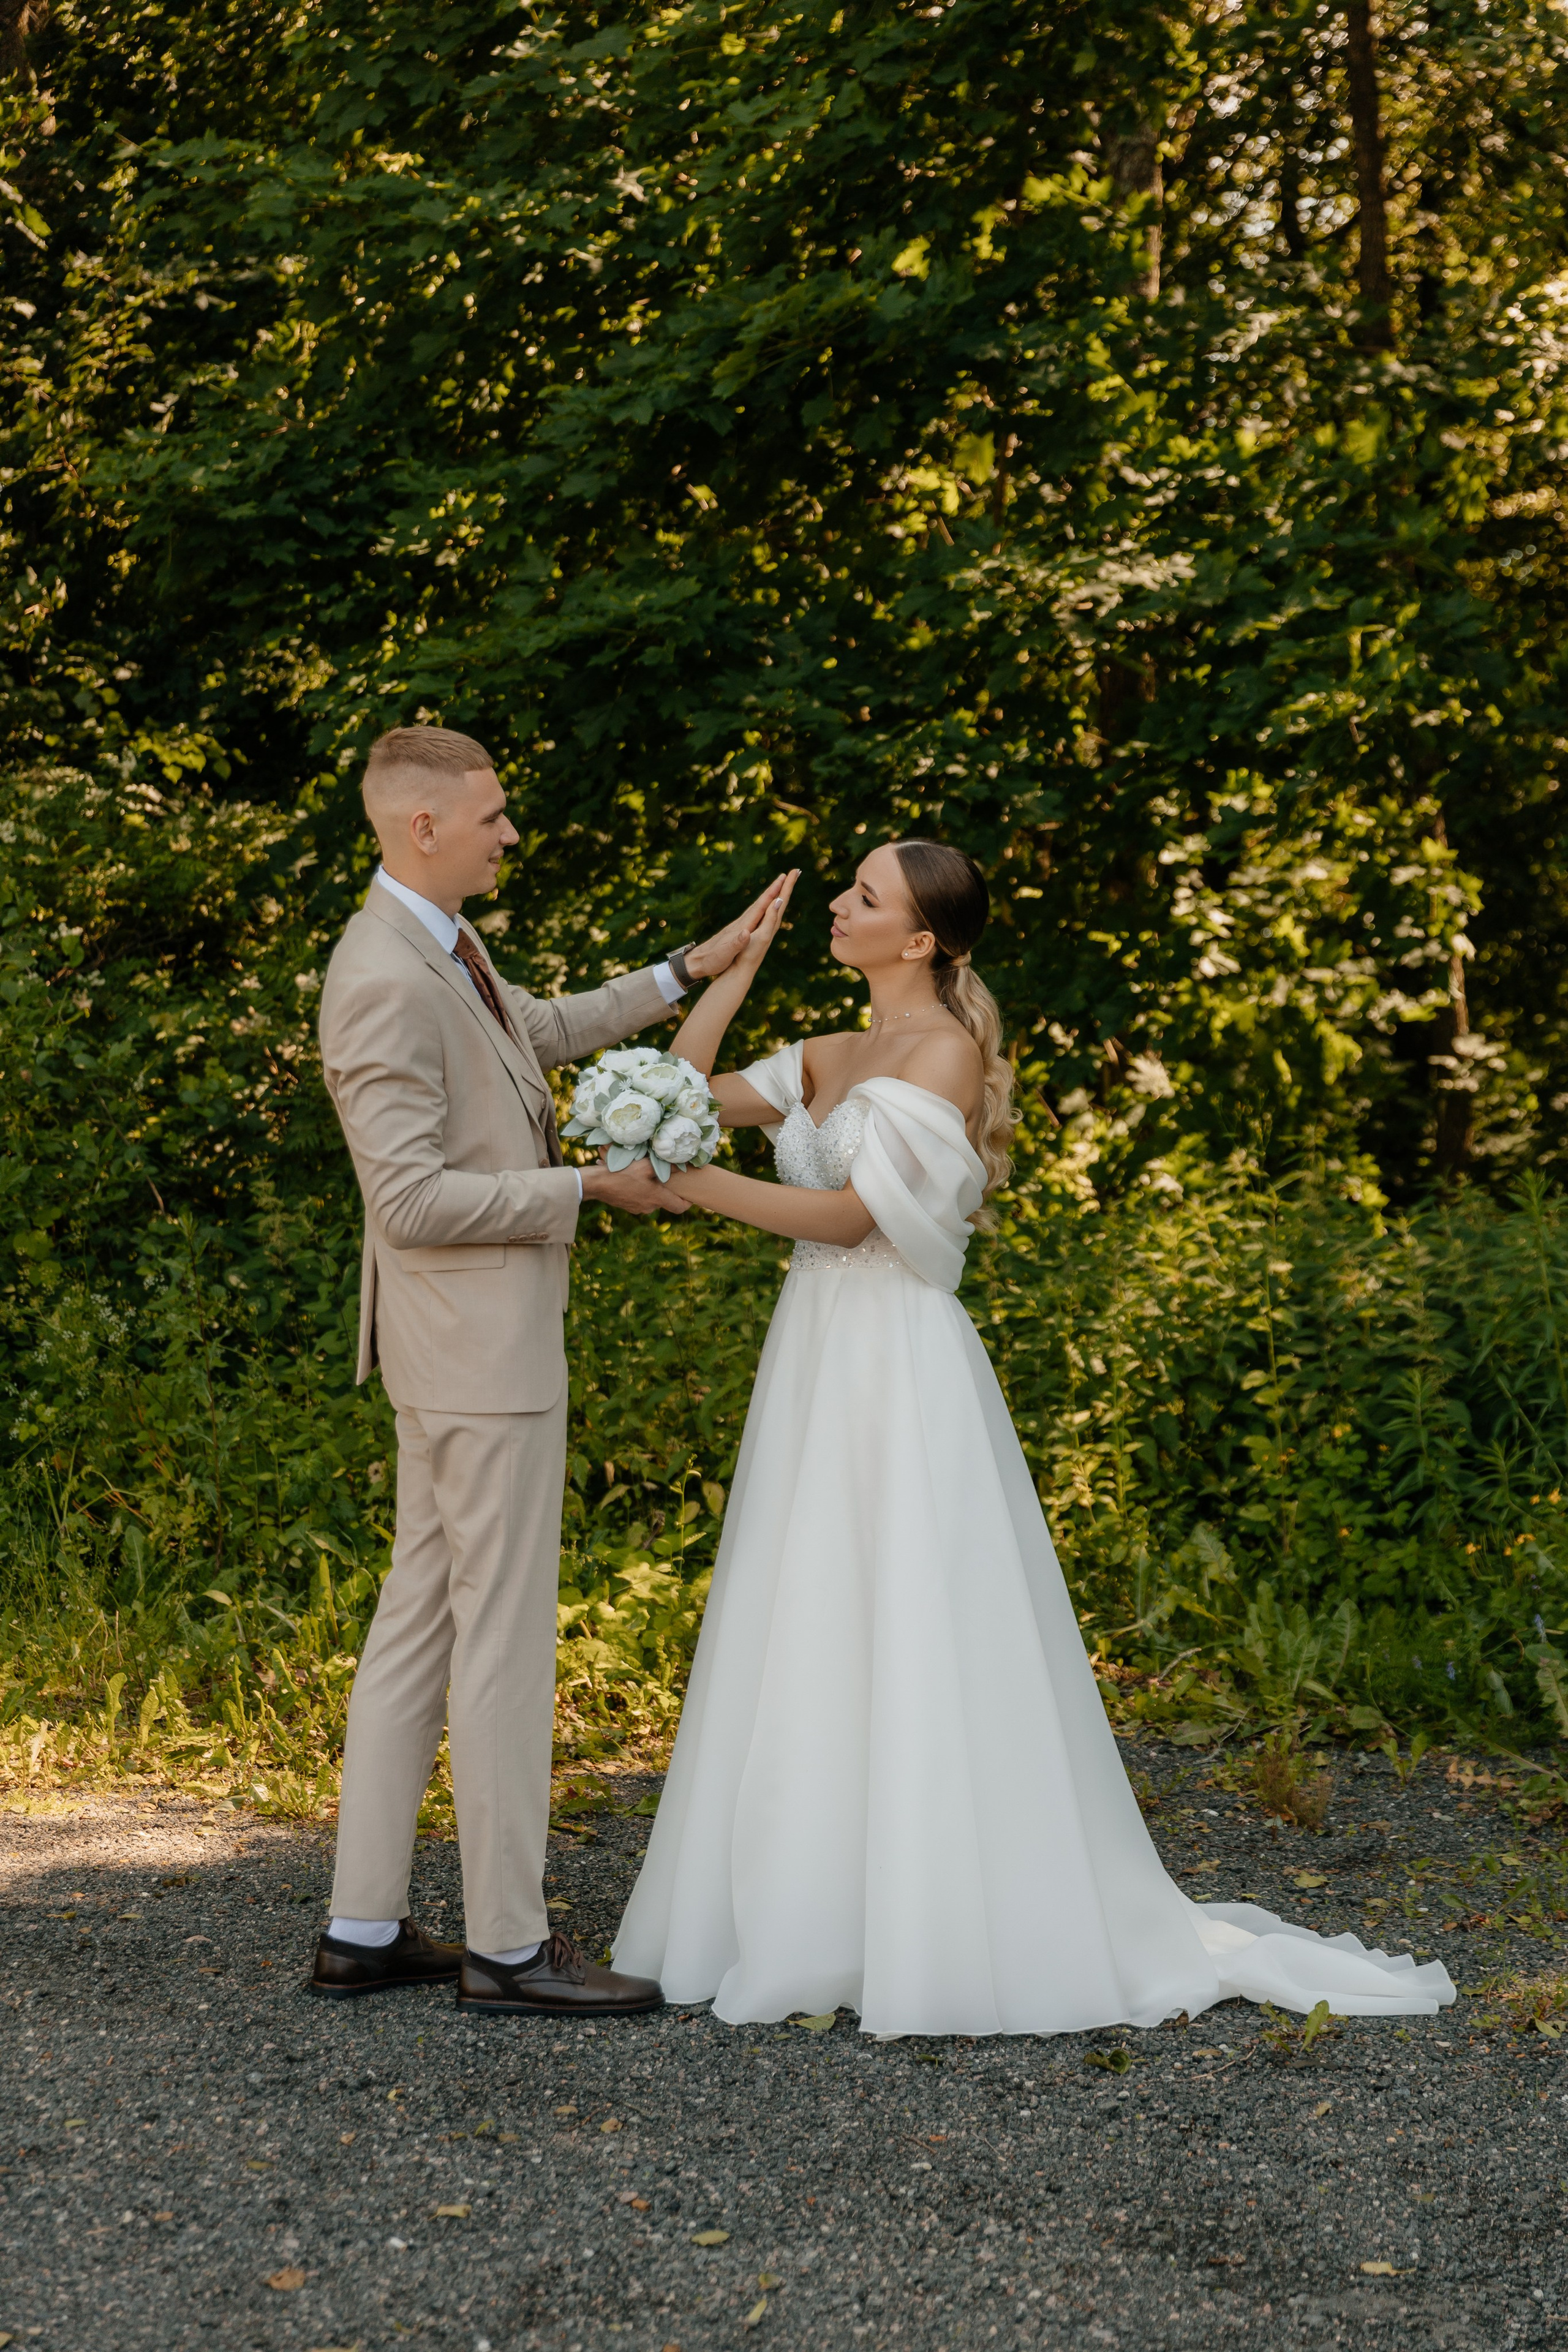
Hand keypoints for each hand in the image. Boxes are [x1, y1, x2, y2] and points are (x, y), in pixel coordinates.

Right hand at [579, 1155, 688, 1215]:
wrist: (597, 1184)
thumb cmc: (623, 1173)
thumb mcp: (645, 1166)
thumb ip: (666, 1167)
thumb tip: (683, 1166)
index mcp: (657, 1198)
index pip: (679, 1207)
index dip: (687, 1202)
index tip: (689, 1194)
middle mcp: (649, 1207)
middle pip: (665, 1201)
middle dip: (666, 1190)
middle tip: (666, 1176)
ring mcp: (638, 1209)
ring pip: (652, 1199)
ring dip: (652, 1189)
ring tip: (646, 1175)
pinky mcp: (628, 1207)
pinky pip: (640, 1199)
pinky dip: (640, 1191)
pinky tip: (633, 1179)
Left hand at [685, 870, 800, 981]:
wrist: (697, 961)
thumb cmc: (711, 960)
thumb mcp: (724, 954)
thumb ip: (736, 943)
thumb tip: (746, 932)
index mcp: (741, 927)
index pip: (759, 907)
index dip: (772, 894)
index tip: (782, 880)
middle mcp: (740, 923)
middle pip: (760, 903)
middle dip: (773, 889)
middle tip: (785, 876)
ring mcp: (738, 926)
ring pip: (757, 907)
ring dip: (768, 897)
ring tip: (777, 887)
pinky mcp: (736, 930)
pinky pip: (753, 915)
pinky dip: (761, 907)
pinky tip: (762, 908)